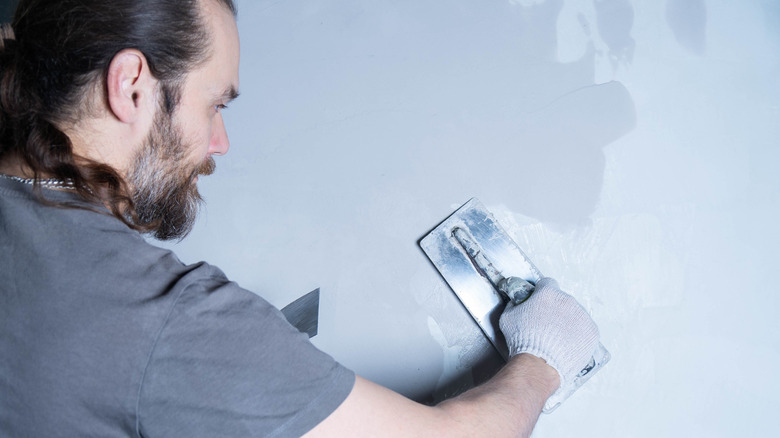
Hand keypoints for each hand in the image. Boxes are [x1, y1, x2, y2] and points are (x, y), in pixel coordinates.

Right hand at [499, 277, 598, 409]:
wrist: (540, 364)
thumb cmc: (523, 341)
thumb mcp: (508, 317)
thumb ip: (515, 304)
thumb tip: (517, 302)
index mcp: (547, 293)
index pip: (547, 283)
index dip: (542, 292)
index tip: (540, 301)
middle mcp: (567, 300)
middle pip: (562, 299)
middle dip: (555, 309)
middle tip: (547, 324)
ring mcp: (582, 316)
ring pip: (576, 314)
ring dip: (568, 321)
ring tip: (557, 337)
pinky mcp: (592, 332)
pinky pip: (586, 329)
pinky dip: (579, 334)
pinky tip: (567, 343)